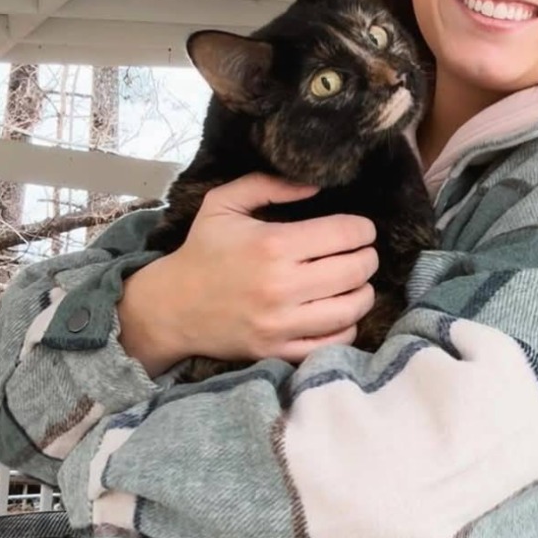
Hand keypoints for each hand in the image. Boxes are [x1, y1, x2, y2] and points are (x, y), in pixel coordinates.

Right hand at [119, 173, 377, 374]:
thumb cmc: (202, 250)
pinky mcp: (278, 351)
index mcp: (273, 245)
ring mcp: (280, 324)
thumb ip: (269, 185)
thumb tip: (316, 186)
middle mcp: (281, 286)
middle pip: (355, 270)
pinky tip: (341, 312)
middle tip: (364, 253)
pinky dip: (347, 326)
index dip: (363, 229)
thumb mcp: (224, 203)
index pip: (345, 235)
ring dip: (364, 292)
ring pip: (351, 308)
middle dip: (368, 258)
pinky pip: (333, 342)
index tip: (363, 230)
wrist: (170, 308)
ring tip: (357, 282)